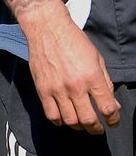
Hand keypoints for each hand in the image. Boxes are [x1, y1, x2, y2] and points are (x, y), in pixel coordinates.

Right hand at [21, 0, 120, 134]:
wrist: (47, 28)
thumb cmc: (73, 39)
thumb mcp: (96, 57)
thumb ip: (105, 81)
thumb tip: (112, 103)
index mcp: (91, 75)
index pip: (107, 108)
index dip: (113, 119)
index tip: (112, 120)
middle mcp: (75, 85)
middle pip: (89, 120)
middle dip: (96, 128)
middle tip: (97, 127)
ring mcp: (57, 89)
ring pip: (71, 121)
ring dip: (79, 126)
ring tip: (81, 122)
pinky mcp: (43, 90)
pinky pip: (52, 116)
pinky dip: (60, 121)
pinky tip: (64, 117)